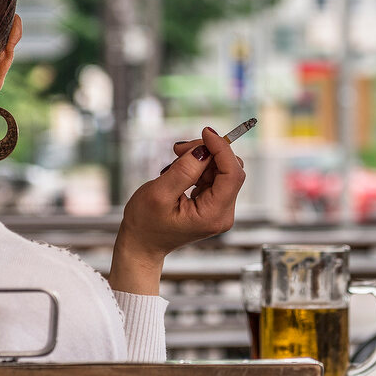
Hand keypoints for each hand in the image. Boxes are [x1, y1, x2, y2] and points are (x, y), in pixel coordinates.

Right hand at [110, 127, 245, 294]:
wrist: (142, 244)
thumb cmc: (145, 224)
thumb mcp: (159, 194)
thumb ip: (184, 170)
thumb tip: (204, 150)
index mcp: (213, 215)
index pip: (232, 174)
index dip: (222, 149)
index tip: (205, 132)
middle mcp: (223, 213)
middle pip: (229, 170)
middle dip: (207, 152)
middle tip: (178, 149)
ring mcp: (219, 209)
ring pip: (221, 170)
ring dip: (200, 158)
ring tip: (174, 161)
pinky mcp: (213, 204)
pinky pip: (213, 176)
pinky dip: (198, 167)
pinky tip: (178, 170)